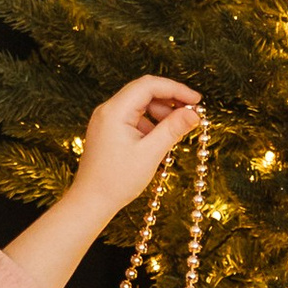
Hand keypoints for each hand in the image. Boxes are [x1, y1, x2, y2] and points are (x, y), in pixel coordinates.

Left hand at [4, 75, 203, 287]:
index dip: (176, 89)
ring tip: (176, 131)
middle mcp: (108, 109)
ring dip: (161, 113)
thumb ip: (173, 129)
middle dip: (169, 100)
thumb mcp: (151, 154)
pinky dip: (150, 124)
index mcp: (115, 110)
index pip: (149, 86)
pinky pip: (133, 118)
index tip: (197, 100)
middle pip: (144, 92)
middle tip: (191, 114)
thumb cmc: (117, 180)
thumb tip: (195, 113)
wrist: (91, 202)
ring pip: (140, 105)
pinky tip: (160, 141)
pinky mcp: (108, 131)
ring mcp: (106, 120)